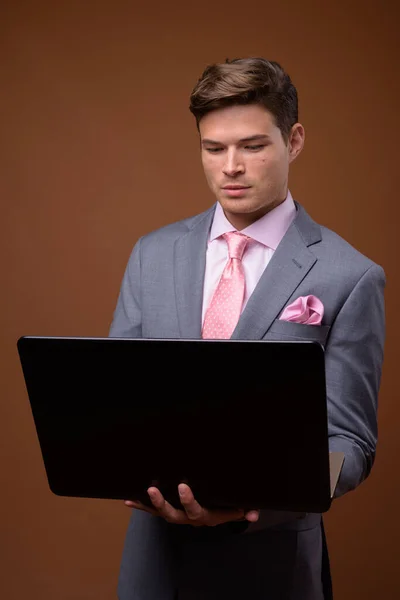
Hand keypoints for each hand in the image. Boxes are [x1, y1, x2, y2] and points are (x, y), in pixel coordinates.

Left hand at [124, 483, 259, 526]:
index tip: (183, 486)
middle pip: (173, 514)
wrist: (222, 513)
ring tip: (135, 496)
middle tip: (153, 489)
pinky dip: (141, 507)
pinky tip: (128, 501)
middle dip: (162, 503)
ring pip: (161, 513)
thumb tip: (254, 514)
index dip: (188, 500)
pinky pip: (153, 511)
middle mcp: (189, 518)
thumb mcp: (239, 508)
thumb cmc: (231, 505)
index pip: (196, 510)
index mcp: (206, 516)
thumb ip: (246, 510)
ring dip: (148, 505)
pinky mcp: (170, 511)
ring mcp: (178, 515)